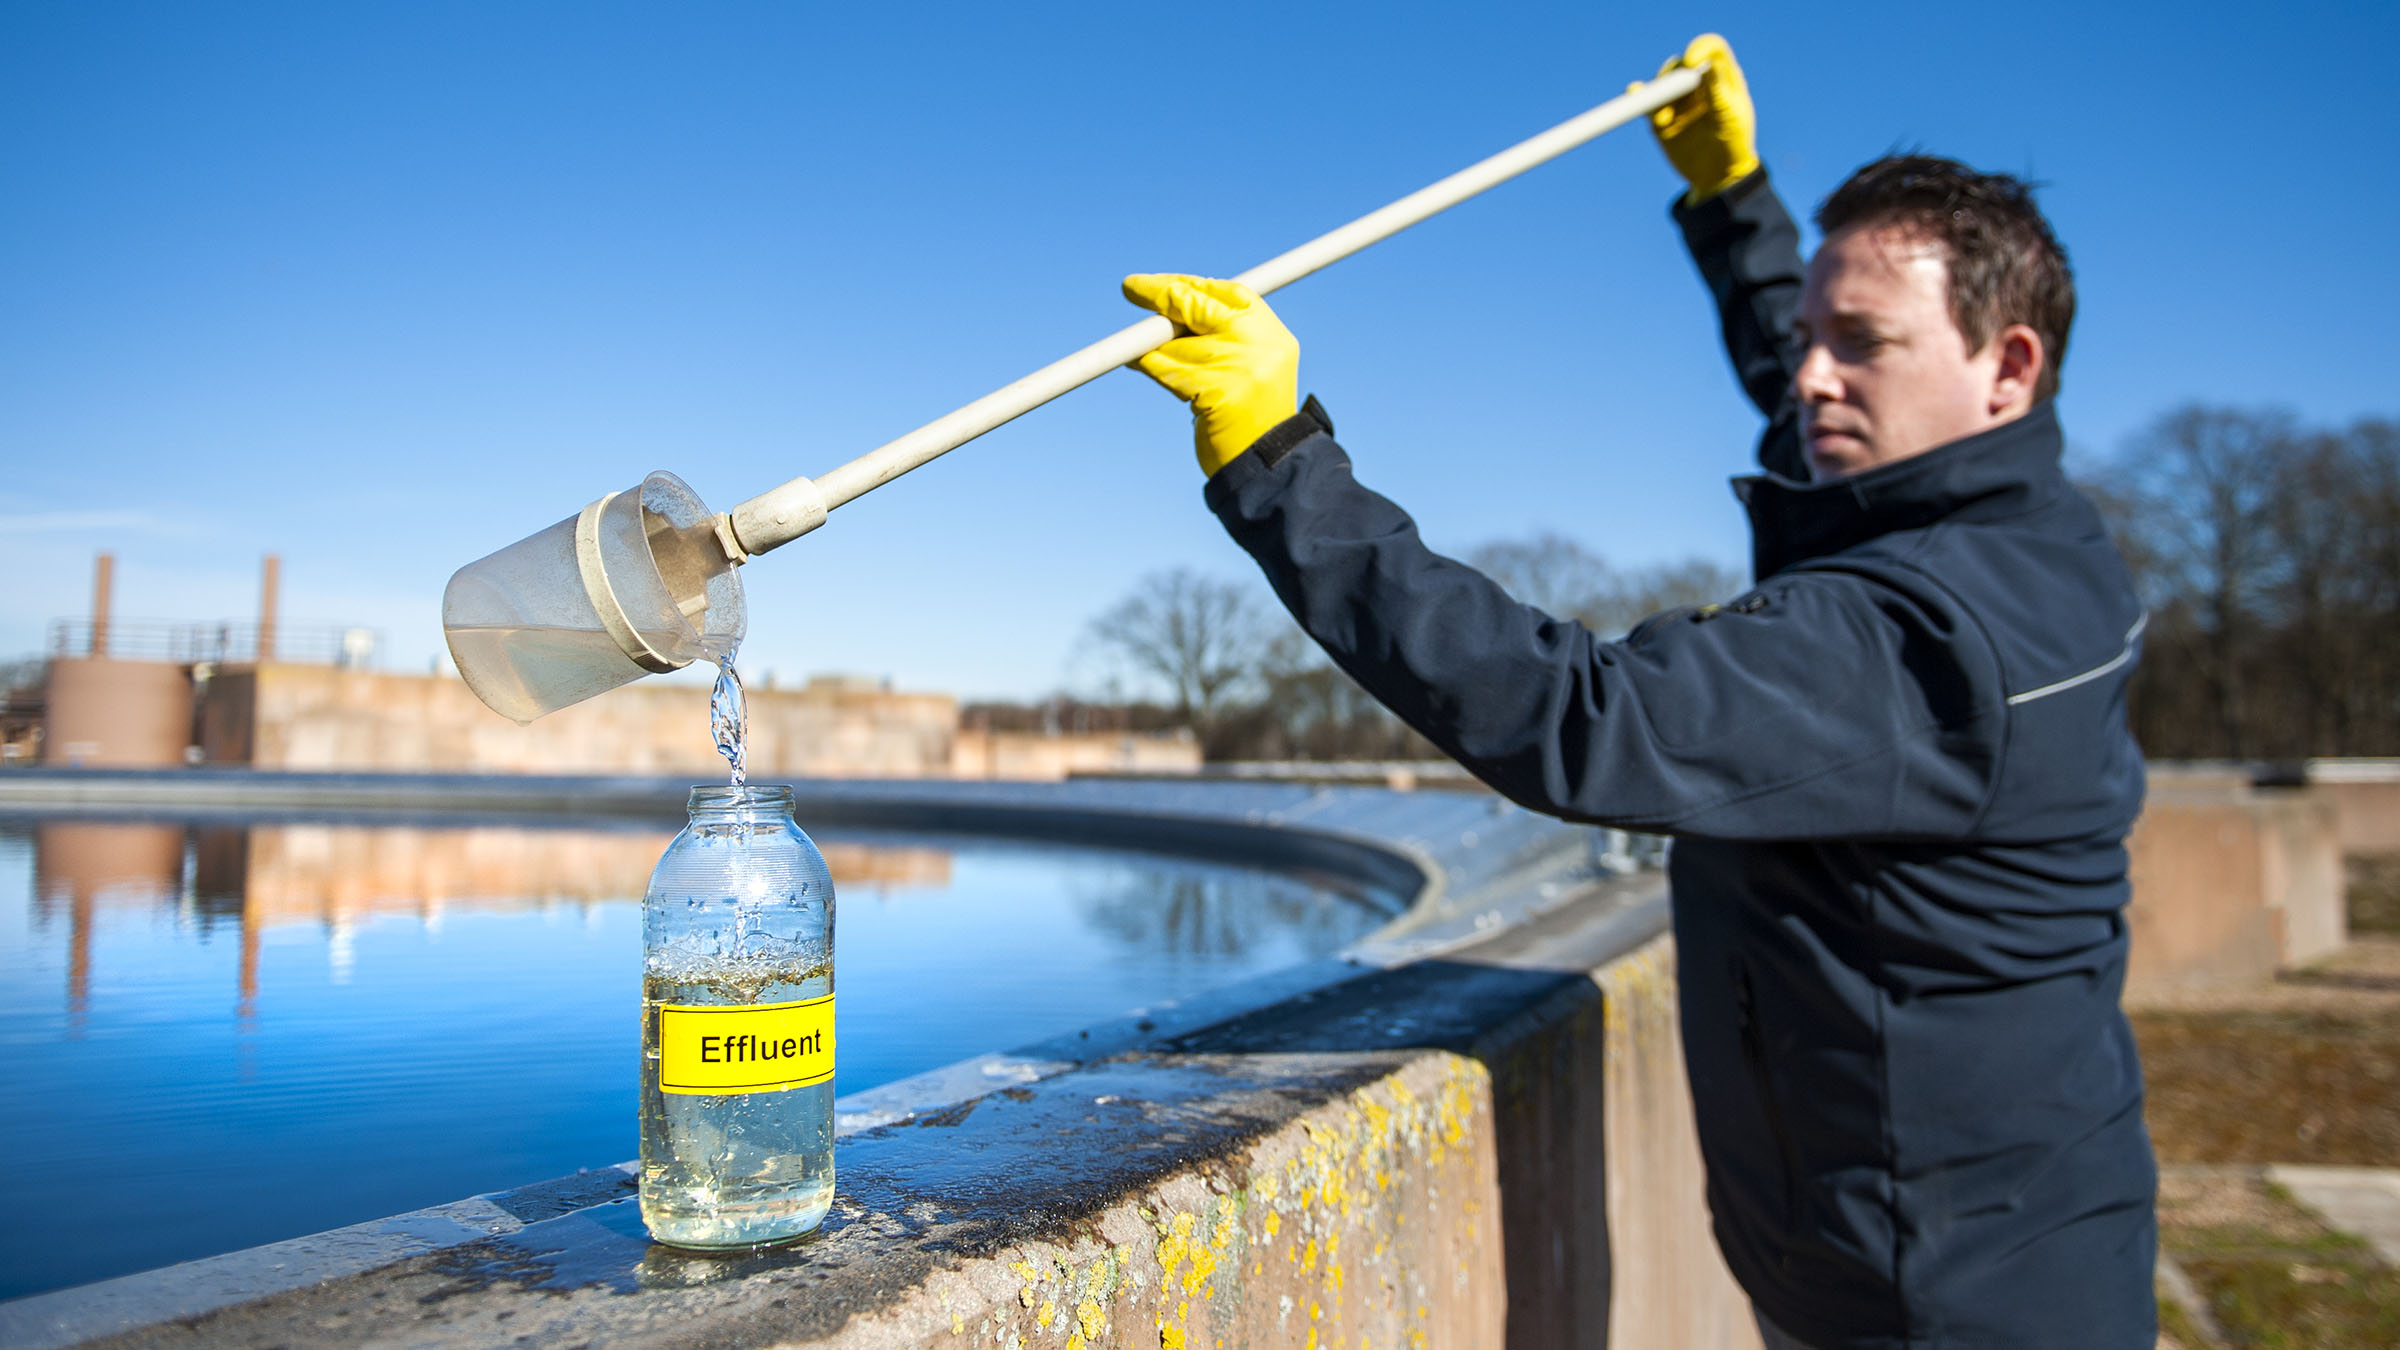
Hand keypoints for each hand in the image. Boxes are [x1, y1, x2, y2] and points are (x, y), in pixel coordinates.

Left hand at [1121, 273, 1298, 476]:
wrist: (1266, 464)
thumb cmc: (1249, 415)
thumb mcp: (1250, 364)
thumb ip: (1221, 333)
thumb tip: (1168, 304)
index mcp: (1269, 331)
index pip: (1225, 292)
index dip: (1188, 283)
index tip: (1160, 283)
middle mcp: (1257, 342)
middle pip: (1197, 305)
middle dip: (1159, 294)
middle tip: (1130, 288)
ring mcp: (1237, 366)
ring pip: (1173, 342)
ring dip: (1151, 347)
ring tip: (1143, 356)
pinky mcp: (1214, 391)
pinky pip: (1165, 368)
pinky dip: (1146, 365)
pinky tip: (1137, 364)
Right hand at [1641, 33, 1759, 204]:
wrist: (1717, 176)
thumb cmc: (1732, 144)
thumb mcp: (1729, 117)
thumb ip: (1716, 90)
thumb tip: (1706, 64)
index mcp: (1721, 77)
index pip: (1711, 49)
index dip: (1700, 49)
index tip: (1691, 62)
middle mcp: (1698, 84)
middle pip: (1680, 64)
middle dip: (1671, 76)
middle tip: (1670, 91)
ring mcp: (1678, 100)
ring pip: (1661, 84)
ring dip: (1657, 96)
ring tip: (1661, 122)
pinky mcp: (1660, 118)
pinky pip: (1646, 103)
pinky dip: (1638, 97)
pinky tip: (1635, 94)